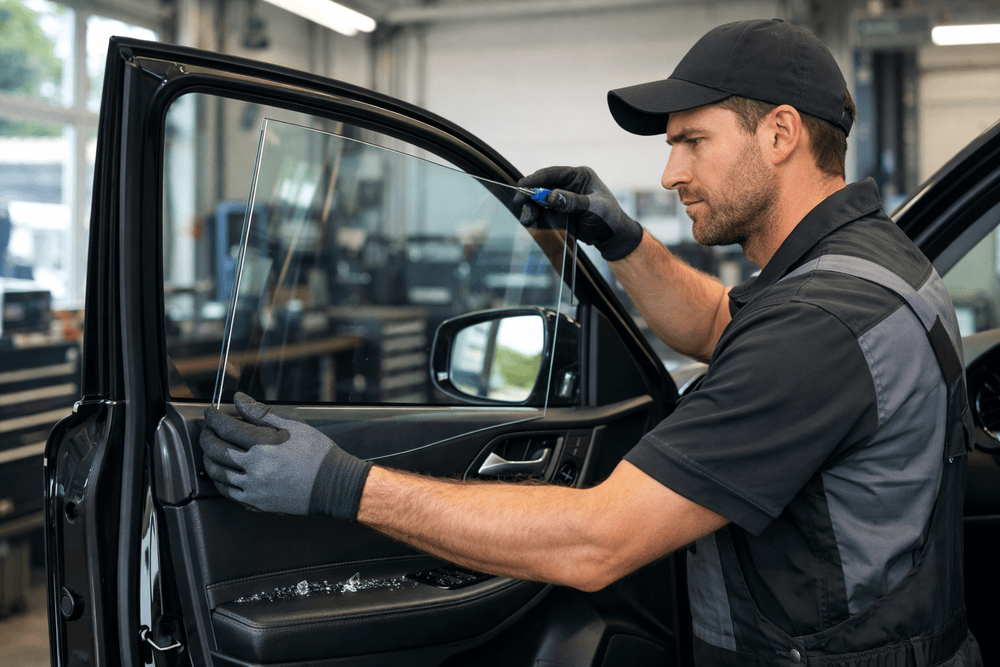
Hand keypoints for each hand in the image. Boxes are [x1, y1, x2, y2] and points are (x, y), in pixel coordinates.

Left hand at [200, 392, 371, 519]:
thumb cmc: (317, 454)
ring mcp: (254, 488)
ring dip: (208, 458)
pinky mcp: (256, 503)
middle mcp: (255, 468)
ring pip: (217, 473)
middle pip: (216, 450)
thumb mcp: (293, 425)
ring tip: (211, 450)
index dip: (213, 418)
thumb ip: (261, 413)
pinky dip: (219, 480)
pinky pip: (228, 493)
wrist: (333, 484)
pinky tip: (223, 472)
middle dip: (206, 436)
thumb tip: (239, 400)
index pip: (226, 428)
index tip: (211, 413)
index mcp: (264, 445)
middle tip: (207, 429)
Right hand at [515, 166, 642, 260]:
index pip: (554, 173)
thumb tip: (551, 196)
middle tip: (520, 204)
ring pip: (539, 198)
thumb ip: (572, 202)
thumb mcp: (593, 209)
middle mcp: (568, 184)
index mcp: (579, 176)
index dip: (536, 178)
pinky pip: (542, 210)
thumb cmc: (608, 218)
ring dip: (530, 207)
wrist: (612, 236)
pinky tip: (531, 222)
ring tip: (527, 220)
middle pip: (542, 185)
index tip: (522, 186)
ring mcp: (562, 197)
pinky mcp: (558, 210)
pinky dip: (535, 215)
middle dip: (530, 195)